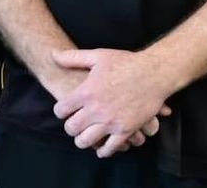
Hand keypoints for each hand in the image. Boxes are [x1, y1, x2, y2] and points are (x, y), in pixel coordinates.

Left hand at [52, 48, 173, 157]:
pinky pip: (110, 148)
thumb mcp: (97, 56)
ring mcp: (111, 122)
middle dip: (70, 128)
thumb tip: (53, 55)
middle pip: (71, 128)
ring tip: (84, 137)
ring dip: (83, 141)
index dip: (60, 111)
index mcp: (85, 92)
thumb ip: (73, 58)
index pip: (61, 110)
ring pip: (86, 141)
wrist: (153, 73)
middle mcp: (95, 110)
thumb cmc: (125, 62)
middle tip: (73, 125)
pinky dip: (103, 151)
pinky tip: (101, 149)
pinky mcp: (126, 130)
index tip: (63, 111)